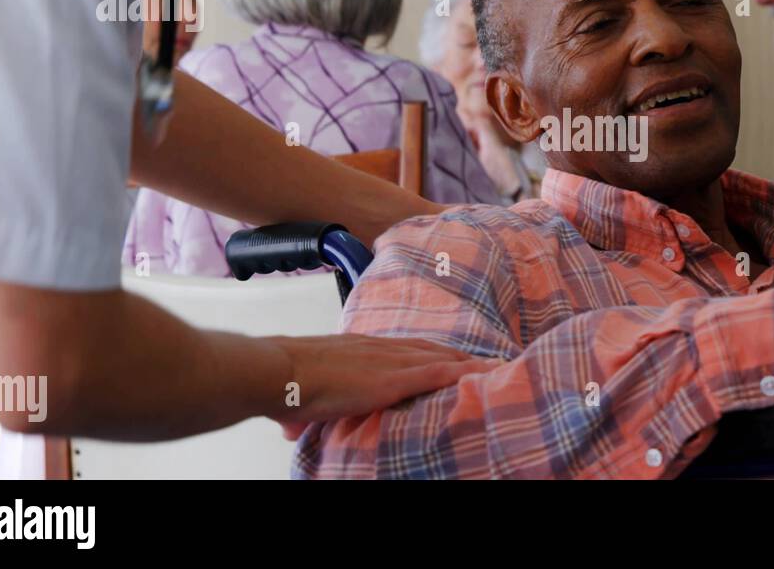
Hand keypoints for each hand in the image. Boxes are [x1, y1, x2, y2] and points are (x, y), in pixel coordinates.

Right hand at [270, 335, 500, 439]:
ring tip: (495, 366)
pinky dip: (463, 372)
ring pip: (439, 358)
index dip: (429, 352)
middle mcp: (379, 348)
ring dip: (468, 362)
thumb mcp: (297, 395)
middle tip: (484, 359)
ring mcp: (388, 361)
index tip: (447, 356)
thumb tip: (289, 425)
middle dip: (457, 355)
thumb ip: (303, 409)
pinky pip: (436, 373)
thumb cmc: (281, 381)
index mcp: (359, 349)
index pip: (405, 348)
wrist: (278, 372)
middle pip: (429, 348)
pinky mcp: (392, 379)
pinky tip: (483, 373)